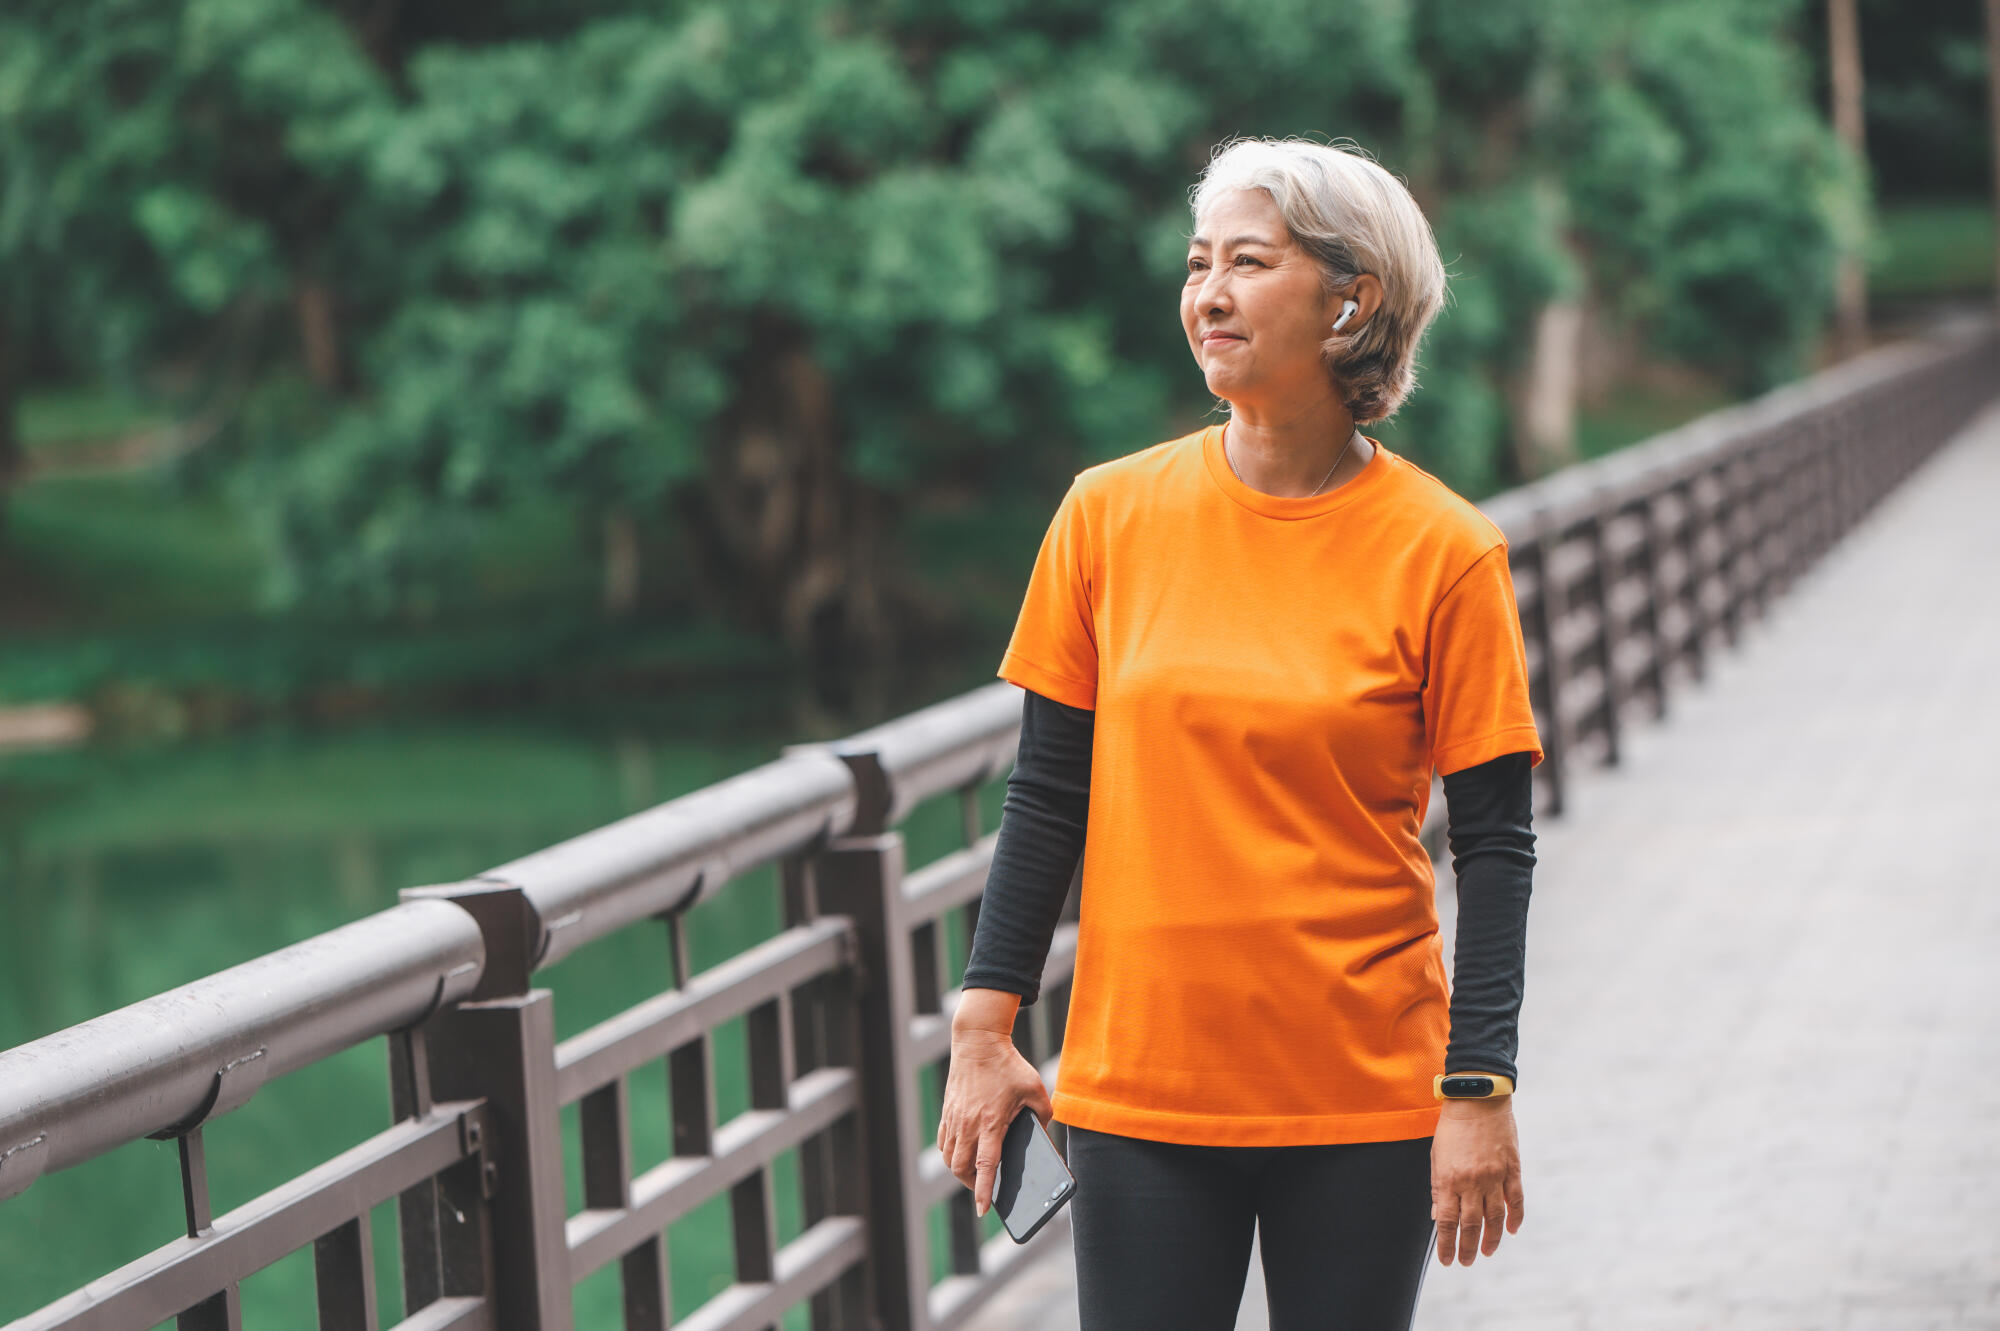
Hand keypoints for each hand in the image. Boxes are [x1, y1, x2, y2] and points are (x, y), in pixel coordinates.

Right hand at [936, 1026, 1055, 1217]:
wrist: (978, 1041)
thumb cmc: (1009, 1065)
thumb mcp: (1036, 1088)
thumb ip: (1044, 1115)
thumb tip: (1043, 1135)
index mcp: (992, 1122)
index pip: (986, 1166)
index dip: (985, 1191)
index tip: (984, 1210)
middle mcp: (969, 1124)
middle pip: (962, 1168)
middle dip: (972, 1185)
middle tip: (985, 1189)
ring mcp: (955, 1118)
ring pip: (950, 1158)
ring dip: (961, 1171)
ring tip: (975, 1174)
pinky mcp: (948, 1111)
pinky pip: (945, 1142)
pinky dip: (951, 1153)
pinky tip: (963, 1153)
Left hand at [1430, 1096, 1523, 1265]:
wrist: (1477, 1098)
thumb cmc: (1452, 1127)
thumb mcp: (1436, 1156)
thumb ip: (1438, 1188)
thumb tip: (1438, 1217)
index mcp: (1449, 1178)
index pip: (1447, 1222)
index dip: (1447, 1244)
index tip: (1447, 1260)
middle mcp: (1472, 1181)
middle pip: (1470, 1224)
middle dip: (1467, 1248)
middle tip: (1466, 1262)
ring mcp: (1494, 1176)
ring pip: (1495, 1217)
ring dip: (1491, 1239)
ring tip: (1486, 1252)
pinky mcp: (1512, 1169)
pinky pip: (1516, 1200)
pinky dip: (1515, 1218)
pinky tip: (1511, 1230)